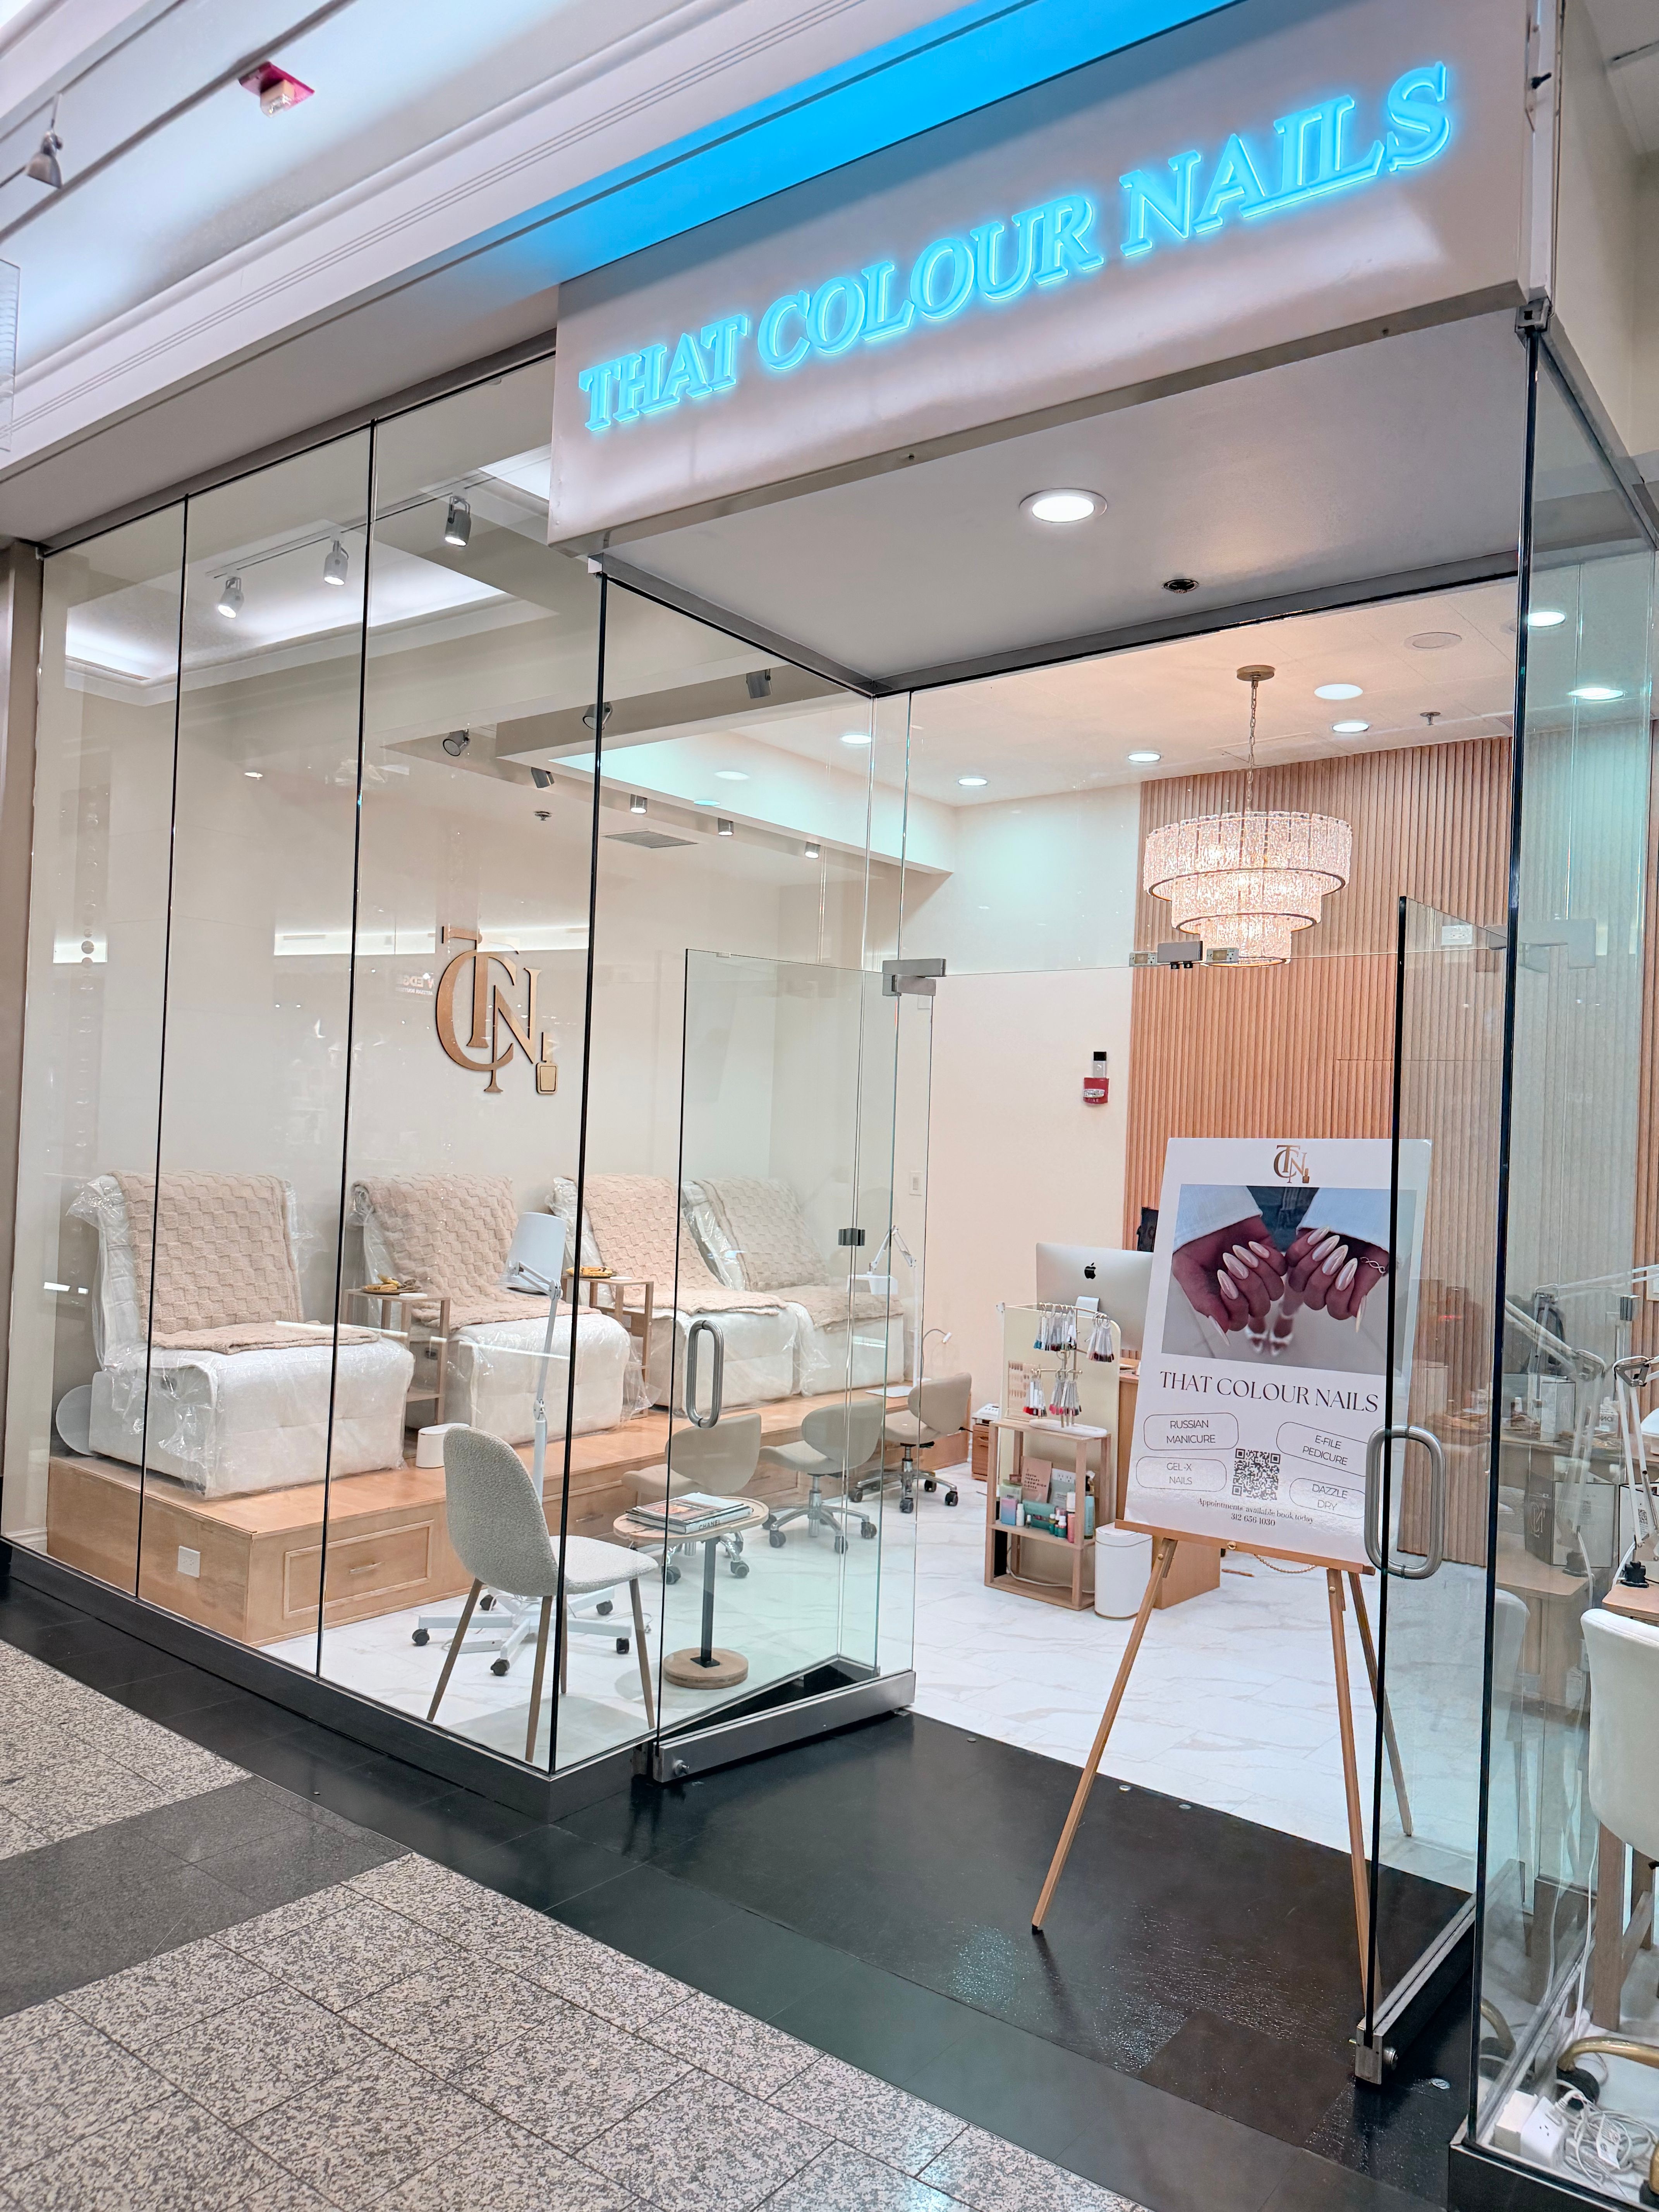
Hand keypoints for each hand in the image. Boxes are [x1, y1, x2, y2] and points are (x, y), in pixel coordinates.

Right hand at [1171, 1217, 1285, 1332]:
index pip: (1240, 1320)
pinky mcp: (1271, 1257)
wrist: (1203, 1213)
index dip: (1235, 1306)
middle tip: (1229, 1262)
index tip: (1222, 1283)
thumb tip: (1224, 1329)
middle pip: (1261, 1307)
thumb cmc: (1192, 1245)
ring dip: (1258, 1271)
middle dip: (1247, 1286)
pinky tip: (1250, 1244)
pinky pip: (1282, 1268)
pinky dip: (1267, 1257)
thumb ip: (1203, 1302)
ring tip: (1238, 1251)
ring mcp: (1260, 1275)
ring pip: (1275, 1290)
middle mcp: (1244, 1292)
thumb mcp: (1187, 1273)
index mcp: (1224, 1301)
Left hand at [1285, 1226, 1389, 1319]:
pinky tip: (1321, 1233)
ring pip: (1297, 1282)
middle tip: (1340, 1255)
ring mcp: (1307, 1274)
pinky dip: (1305, 1245)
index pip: (1336, 1311)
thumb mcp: (1374, 1262)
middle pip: (1313, 1300)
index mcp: (1343, 1295)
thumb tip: (1355, 1313)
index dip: (1341, 1295)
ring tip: (1333, 1242)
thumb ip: (1364, 1287)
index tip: (1352, 1272)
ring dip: (1314, 1261)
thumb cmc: (1369, 1244)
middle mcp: (1323, 1289)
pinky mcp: (1296, 1256)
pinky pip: (1292, 1258)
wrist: (1362, 1220)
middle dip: (1325, 1278)